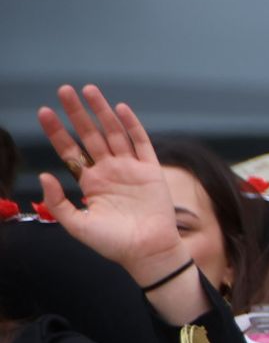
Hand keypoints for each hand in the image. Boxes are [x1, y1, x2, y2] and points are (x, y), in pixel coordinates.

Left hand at [37, 86, 188, 282]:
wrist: (147, 252)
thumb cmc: (113, 243)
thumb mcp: (77, 225)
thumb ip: (57, 202)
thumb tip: (43, 175)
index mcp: (91, 182)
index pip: (70, 150)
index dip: (57, 131)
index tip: (44, 112)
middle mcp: (110, 170)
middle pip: (90, 135)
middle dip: (76, 113)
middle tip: (64, 91)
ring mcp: (131, 169)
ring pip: (114, 133)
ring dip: (101, 112)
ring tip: (88, 90)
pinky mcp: (151, 171)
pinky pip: (141, 143)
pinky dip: (131, 125)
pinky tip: (120, 109)